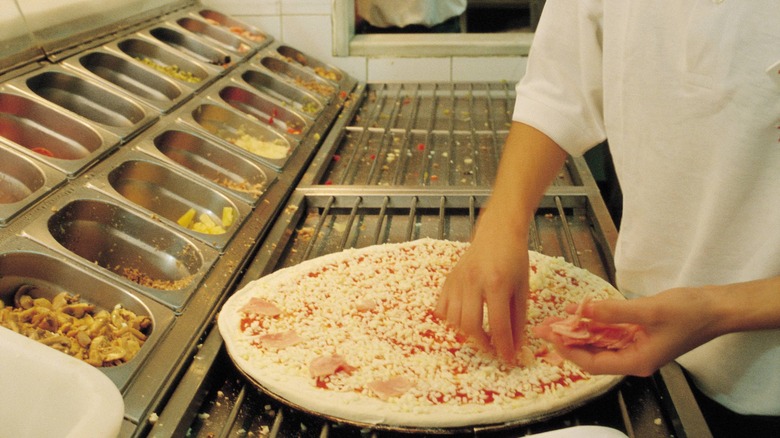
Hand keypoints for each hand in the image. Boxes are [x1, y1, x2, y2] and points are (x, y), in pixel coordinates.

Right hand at [435, 210, 529, 362]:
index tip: (508, 360)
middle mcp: (473, 282)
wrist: (497, 232)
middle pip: (471, 325)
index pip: (498, 325)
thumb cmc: (514, 259)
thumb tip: (515, 347)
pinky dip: (450, 320)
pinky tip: (463, 318)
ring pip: (454, 319)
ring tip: (480, 332)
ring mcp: (457, 280)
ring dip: (467, 332)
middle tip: (493, 348)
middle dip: (483, 343)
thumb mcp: (522, 289)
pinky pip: (442, 309)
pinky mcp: (448, 280)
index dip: (503, 347)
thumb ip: (518, 319)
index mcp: (497, 284)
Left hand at [542, 287, 722, 375]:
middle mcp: (633, 358)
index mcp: (636, 361)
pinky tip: (578, 311)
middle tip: (544, 326)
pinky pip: (609, 331)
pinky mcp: (638, 333)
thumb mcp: (649, 310)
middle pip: (592, 354)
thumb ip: (614, 312)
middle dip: (568, 341)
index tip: (550, 335)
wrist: (717, 308)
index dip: (568, 350)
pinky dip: (593, 322)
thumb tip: (583, 310)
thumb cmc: (690, 313)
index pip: (592, 363)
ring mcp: (636, 346)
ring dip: (578, 331)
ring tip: (555, 319)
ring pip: (599, 342)